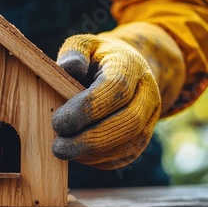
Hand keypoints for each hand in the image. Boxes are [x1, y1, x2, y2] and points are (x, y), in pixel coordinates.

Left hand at [52, 34, 160, 168]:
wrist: (126, 71)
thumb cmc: (95, 59)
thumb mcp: (84, 46)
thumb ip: (74, 52)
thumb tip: (68, 67)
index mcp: (131, 66)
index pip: (116, 89)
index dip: (86, 109)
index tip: (57, 122)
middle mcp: (148, 93)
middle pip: (128, 122)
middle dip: (90, 139)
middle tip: (58, 146)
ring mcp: (150, 118)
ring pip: (129, 144)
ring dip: (93, 153)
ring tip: (63, 150)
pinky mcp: (142, 139)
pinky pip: (124, 157)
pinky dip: (98, 160)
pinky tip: (78, 154)